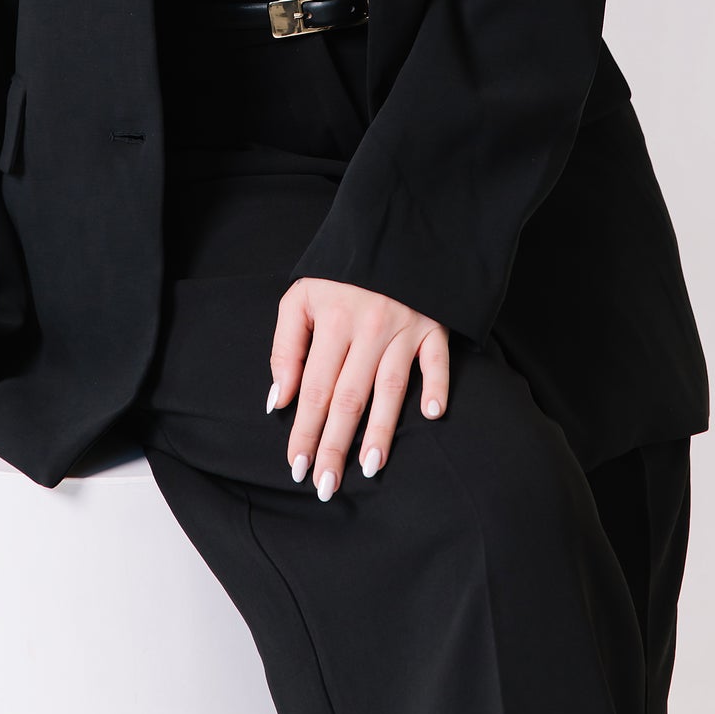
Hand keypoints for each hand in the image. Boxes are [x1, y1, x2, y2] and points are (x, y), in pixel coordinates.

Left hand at [266, 278, 448, 498]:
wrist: (392, 228)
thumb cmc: (340, 272)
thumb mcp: (301, 296)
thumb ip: (285, 347)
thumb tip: (277, 401)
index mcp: (332, 321)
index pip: (314, 388)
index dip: (304, 430)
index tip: (296, 468)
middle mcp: (367, 326)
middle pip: (348, 396)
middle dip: (335, 444)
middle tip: (326, 485)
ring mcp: (403, 326)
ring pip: (390, 385)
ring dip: (381, 428)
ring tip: (370, 465)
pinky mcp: (435, 325)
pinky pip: (437, 359)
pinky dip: (436, 384)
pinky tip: (432, 413)